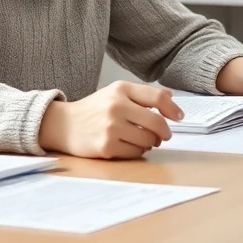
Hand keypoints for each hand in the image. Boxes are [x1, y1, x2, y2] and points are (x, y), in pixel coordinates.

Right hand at [37, 81, 182, 158]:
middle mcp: (116, 106)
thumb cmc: (94, 109)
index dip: (172, 108)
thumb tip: (170, 98)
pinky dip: (137, 151)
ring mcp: (111, 127)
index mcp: (121, 89)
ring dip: (150, 143)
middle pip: (156, 122)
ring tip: (142, 139)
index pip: (157, 97)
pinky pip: (135, 152)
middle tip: (163, 135)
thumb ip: (143, 94)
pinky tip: (129, 145)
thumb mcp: (116, 93)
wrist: (63, 124)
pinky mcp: (106, 146)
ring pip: (148, 140)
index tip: (179, 116)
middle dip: (164, 132)